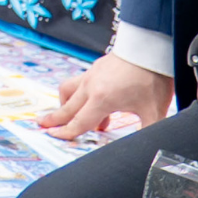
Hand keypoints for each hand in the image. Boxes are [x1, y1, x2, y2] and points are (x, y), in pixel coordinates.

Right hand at [42, 51, 170, 139]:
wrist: (150, 48)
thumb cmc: (152, 78)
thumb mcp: (154, 111)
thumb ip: (150, 132)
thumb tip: (151, 149)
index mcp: (102, 100)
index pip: (79, 122)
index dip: (65, 132)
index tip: (52, 135)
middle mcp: (91, 87)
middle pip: (67, 107)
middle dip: (53, 118)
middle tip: (42, 124)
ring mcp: (91, 75)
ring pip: (68, 90)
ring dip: (65, 103)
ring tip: (70, 112)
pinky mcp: (96, 67)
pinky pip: (80, 82)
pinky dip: (80, 93)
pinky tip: (96, 99)